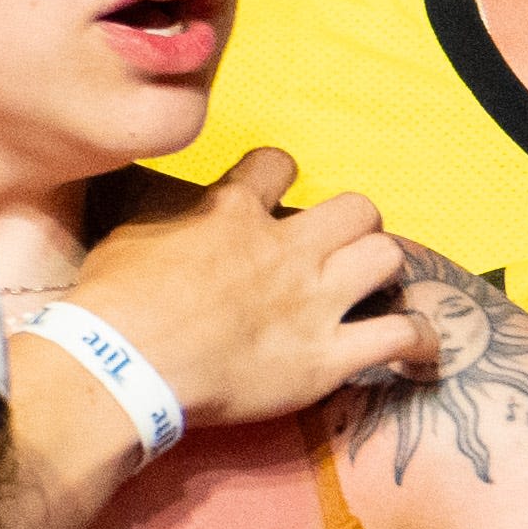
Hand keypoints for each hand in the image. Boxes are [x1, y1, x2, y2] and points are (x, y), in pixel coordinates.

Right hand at [62, 152, 423, 427]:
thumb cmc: (110, 302)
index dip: (280, 177)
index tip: (273, 197)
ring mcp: (312, 302)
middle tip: (332, 251)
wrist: (122, 364)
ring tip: (371, 290)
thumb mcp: (128, 234)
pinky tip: (417, 350)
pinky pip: (401, 335)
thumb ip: (165, 219)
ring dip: (381, 270)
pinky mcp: (327, 357)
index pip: (278, 164)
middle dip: (351, 226)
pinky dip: (417, 341)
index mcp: (231, 212)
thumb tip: (162, 212)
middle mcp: (285, 249)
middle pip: (357, 209)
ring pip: (387, 257)